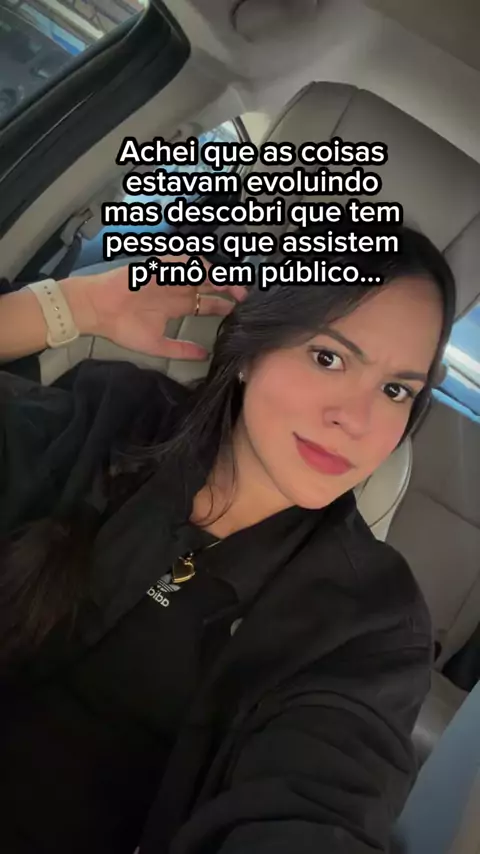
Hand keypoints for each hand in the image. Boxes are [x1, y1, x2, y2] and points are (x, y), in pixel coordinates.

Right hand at [64, 256, 246, 359]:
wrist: (98, 311)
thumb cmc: (123, 328)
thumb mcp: (157, 346)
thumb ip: (181, 350)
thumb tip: (205, 356)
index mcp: (177, 306)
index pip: (207, 303)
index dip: (224, 306)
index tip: (241, 312)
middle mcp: (176, 289)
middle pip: (209, 286)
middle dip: (228, 289)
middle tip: (246, 297)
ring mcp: (168, 277)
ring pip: (200, 272)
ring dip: (216, 277)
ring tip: (231, 285)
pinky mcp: (158, 266)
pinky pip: (181, 261)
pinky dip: (195, 265)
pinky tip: (208, 274)